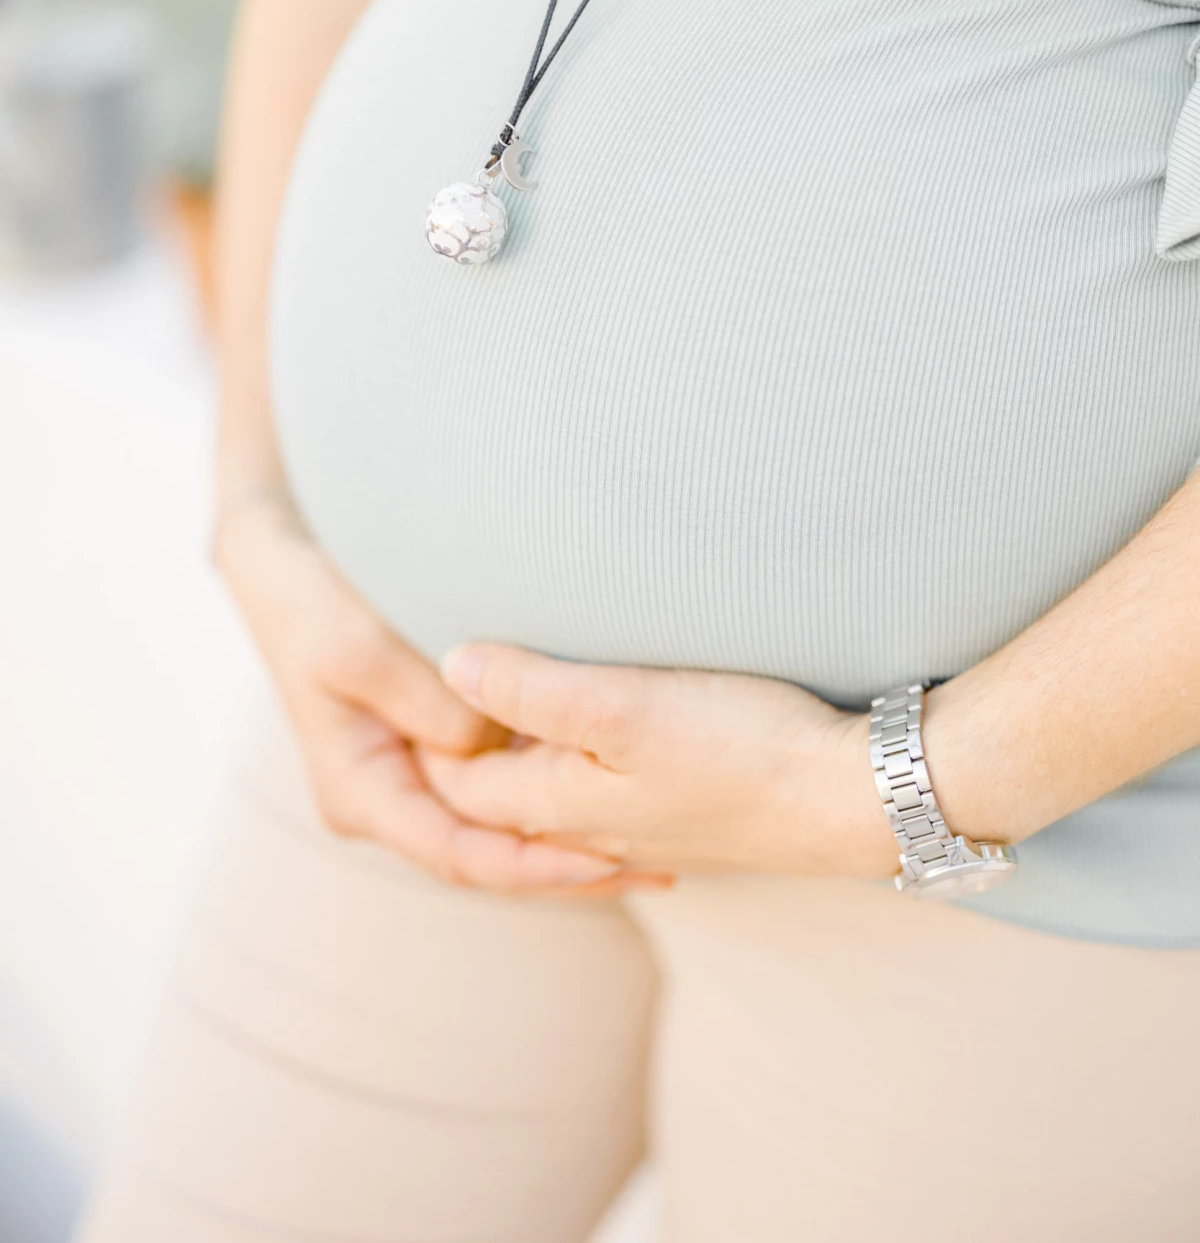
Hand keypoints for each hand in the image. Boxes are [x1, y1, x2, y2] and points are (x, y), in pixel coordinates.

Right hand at [214, 491, 651, 894]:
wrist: (285, 567)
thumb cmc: (316, 606)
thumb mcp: (364, 650)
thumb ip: (429, 702)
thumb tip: (492, 745)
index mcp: (362, 796)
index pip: (461, 857)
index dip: (536, 867)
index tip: (606, 859)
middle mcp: (391, 801)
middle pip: (491, 855)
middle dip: (568, 867)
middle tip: (658, 870)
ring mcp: (416, 775)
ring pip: (502, 824)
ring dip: (569, 834)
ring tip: (657, 847)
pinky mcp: (439, 743)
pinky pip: (504, 781)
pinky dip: (554, 788)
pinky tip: (617, 787)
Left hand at [418, 644, 899, 878]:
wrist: (857, 798)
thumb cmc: (741, 746)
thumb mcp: (622, 704)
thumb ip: (532, 688)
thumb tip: (451, 664)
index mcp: (562, 808)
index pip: (460, 787)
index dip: (429, 738)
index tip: (410, 677)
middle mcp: (596, 835)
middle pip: (507, 801)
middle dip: (472, 756)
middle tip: (447, 690)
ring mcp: (650, 834)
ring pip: (563, 802)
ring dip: (533, 763)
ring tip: (518, 706)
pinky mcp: (696, 821)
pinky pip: (615, 802)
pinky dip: (591, 772)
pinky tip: (610, 743)